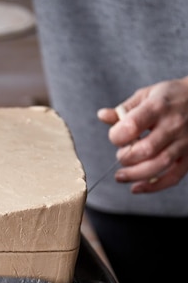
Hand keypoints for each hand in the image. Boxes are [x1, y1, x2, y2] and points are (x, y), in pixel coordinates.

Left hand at [97, 77, 187, 192]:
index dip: (117, 136)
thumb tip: (103, 116)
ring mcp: (184, 142)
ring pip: (159, 165)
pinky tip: (137, 187)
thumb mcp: (146, 95)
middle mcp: (173, 125)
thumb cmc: (170, 98)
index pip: (132, 125)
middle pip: (145, 150)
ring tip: (120, 176)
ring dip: (135, 175)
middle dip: (126, 157)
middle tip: (121, 154)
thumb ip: (125, 109)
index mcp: (158, 107)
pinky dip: (154, 187)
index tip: (115, 137)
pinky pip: (173, 177)